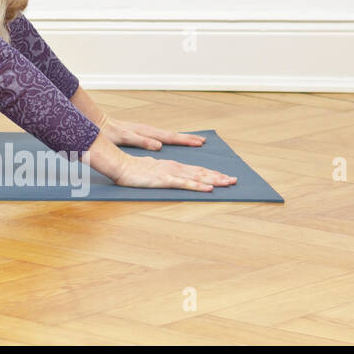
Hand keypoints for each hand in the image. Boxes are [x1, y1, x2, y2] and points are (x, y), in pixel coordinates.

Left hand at [98, 115, 205, 150]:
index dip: (185, 141)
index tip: (199, 142)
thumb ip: (142, 141)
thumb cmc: (111, 132)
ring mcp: (146, 131)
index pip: (171, 137)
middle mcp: (149, 131)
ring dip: (180, 138)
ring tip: (193, 140)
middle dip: (188, 138)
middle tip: (203, 141)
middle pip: (172, 135)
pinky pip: (161, 136)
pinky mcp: (141, 133)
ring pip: (168, 135)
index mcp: (147, 132)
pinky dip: (170, 138)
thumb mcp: (125, 137)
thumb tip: (159, 145)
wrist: (100, 124)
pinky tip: (172, 141)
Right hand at [112, 154, 236, 191]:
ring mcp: (170, 173)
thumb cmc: (131, 168)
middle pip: (200, 172)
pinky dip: (198, 185)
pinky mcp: (164, 180)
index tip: (223, 176)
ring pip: (197, 176)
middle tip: (234, 180)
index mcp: (171, 166)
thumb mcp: (149, 170)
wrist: (119, 165)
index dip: (210, 173)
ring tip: (228, 182)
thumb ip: (161, 172)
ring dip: (214, 180)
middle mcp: (174, 167)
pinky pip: (185, 184)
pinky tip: (208, 188)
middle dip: (218, 176)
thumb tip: (170, 175)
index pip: (195, 169)